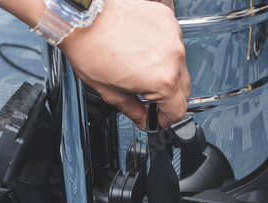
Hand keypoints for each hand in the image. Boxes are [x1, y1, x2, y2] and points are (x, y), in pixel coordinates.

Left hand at [59, 0, 189, 128]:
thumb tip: (142, 119)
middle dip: (169, 98)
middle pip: (184, 88)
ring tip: (143, 71)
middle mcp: (173, 56)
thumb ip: (133, 110)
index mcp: (162, 79)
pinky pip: (172, 42)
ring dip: (167, 72)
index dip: (167, 119)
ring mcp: (172, 35)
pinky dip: (162, 50)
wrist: (83, 19)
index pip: (178, 110)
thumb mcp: (111, 93)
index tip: (160, 118)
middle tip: (152, 99)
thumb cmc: (91, 49)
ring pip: (179, 64)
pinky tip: (144, 51)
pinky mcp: (166, 19)